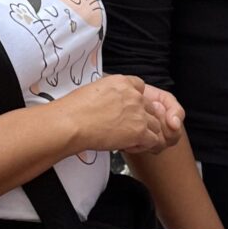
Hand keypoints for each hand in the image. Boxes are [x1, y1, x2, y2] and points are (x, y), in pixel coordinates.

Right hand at [61, 76, 182, 155]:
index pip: (141, 87)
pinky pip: (153, 140)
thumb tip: (112, 103)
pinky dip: (143, 146)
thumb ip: (111, 94)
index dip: (137, 101)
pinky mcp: (140, 131)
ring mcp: (139, 114)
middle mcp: (134, 96)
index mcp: (122, 82)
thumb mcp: (94, 90)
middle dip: (142, 119)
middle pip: (150, 108)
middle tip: (127, 129)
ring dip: (145, 133)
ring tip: (128, 139)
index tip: (129, 110)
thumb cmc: (74, 110)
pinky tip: (128, 146)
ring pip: (155, 125)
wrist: (71, 124)